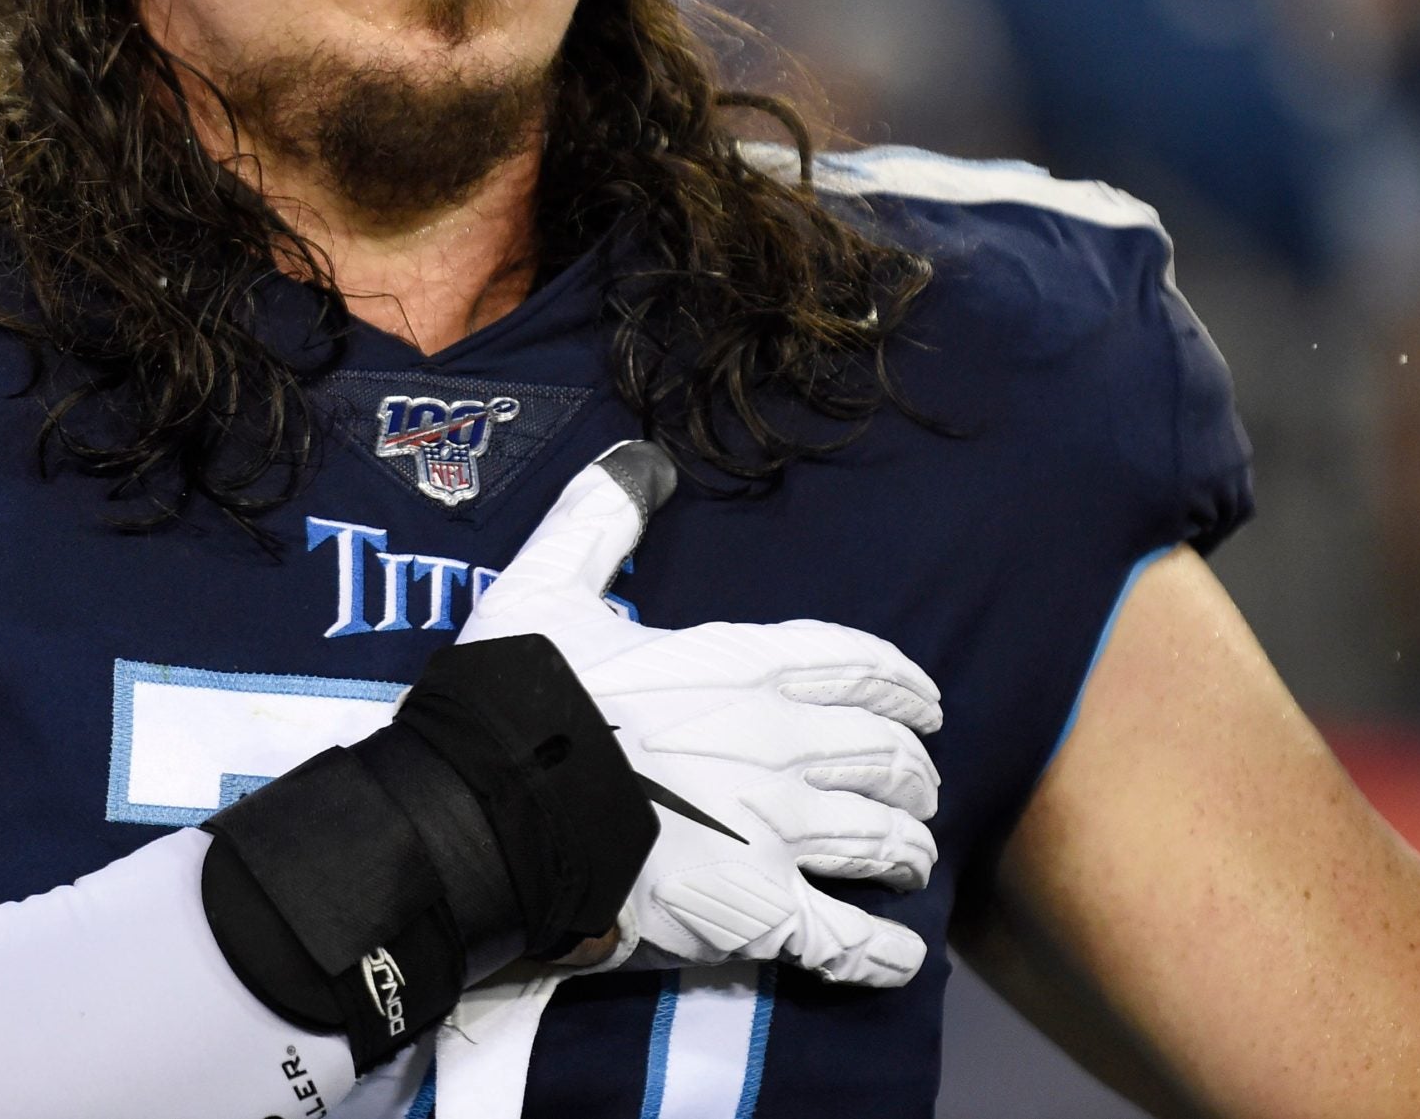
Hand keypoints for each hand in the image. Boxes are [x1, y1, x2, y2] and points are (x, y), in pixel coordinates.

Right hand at [457, 443, 940, 988]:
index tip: (927, 701)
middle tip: (920, 786)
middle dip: (912, 771)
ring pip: (880, 840)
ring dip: (908, 850)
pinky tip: (902, 958)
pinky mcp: (757, 913)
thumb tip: (639, 461)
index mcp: (740, 666)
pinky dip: (884, 954)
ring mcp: (776, 831)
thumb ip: (599, 522)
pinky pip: (847, 940)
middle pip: (883, 756)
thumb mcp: (547, 585)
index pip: (854, 666)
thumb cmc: (517, 697)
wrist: (491, 808)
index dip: (902, 684)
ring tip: (915, 860)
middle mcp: (779, 745)